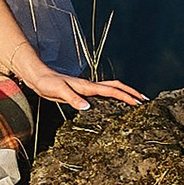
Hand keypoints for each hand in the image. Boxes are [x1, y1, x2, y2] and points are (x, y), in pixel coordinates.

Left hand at [20, 61, 144, 109]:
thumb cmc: (48, 83)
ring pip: (111, 89)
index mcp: (88, 86)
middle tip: (144, 101)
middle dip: (131, 93)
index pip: (112, 91)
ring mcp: (87, 89)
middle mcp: (90, 86)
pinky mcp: (82, 93)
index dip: (126, 97)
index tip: (138, 103)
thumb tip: (87, 107)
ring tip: (135, 102)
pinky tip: (113, 104)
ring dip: (124, 94)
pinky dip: (113, 97)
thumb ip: (73, 99)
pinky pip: (103, 94)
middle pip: (116, 87)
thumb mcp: (59, 92)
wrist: (39, 77)